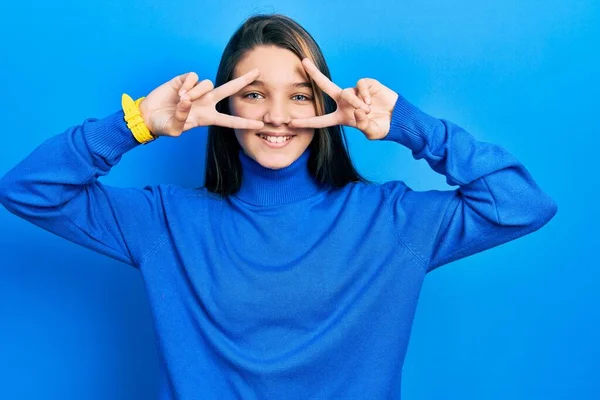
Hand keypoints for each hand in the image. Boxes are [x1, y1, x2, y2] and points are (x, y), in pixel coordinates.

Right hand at [139, 69, 264, 136]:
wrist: (149, 115)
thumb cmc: (163, 125)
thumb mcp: (174, 129)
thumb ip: (182, 119)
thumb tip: (187, 101)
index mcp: (207, 117)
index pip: (230, 121)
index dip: (245, 123)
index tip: (260, 125)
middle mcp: (206, 102)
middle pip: (229, 90)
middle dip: (243, 81)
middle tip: (258, 72)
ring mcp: (196, 91)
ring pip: (208, 84)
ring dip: (196, 92)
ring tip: (182, 100)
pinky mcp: (185, 80)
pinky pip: (194, 77)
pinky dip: (188, 84)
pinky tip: (179, 91)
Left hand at [289, 58, 398, 139]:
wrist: (397, 118)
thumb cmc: (382, 127)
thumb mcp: (372, 132)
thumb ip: (364, 126)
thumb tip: (358, 112)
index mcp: (341, 117)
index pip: (321, 120)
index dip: (307, 122)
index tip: (291, 122)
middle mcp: (345, 102)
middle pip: (325, 86)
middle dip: (314, 74)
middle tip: (303, 62)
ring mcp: (355, 92)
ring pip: (346, 92)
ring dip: (355, 101)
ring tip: (366, 110)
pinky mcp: (366, 85)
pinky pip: (360, 86)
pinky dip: (364, 94)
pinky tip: (371, 102)